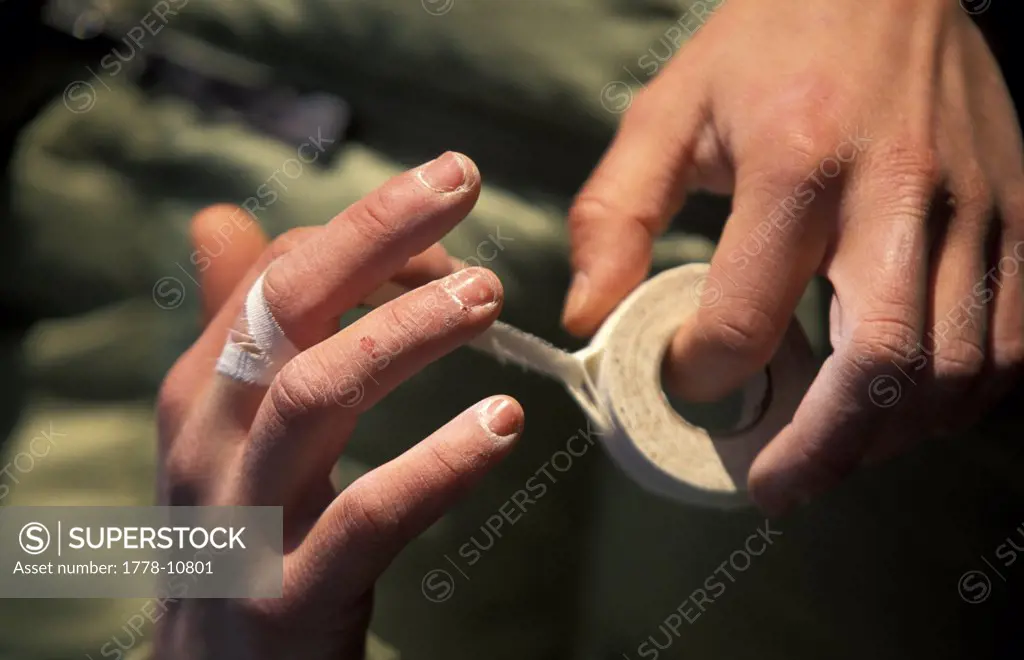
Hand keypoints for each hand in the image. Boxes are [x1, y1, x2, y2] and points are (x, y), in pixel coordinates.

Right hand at [156, 154, 523, 658]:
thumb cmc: (235, 532)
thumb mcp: (220, 428)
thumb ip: (231, 330)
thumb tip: (218, 222)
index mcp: (199, 391)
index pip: (274, 274)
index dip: (362, 237)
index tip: (442, 229)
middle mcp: (208, 440)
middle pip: (283, 308)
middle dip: (372, 234)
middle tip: (459, 180)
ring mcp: (245, 518)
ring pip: (316, 394)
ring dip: (405, 333)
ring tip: (487, 298)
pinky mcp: (293, 593)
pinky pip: (368, 514)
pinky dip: (437, 464)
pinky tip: (502, 426)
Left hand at [563, 0, 1023, 513]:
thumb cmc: (771, 44)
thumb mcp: (669, 111)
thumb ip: (615, 214)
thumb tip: (587, 313)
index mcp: (796, 161)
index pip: (746, 315)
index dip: (702, 370)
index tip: (682, 376)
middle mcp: (899, 190)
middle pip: (879, 363)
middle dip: (820, 449)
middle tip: (773, 485)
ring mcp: (975, 208)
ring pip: (953, 367)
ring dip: (888, 436)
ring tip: (829, 453)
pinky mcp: (1018, 214)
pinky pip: (1009, 339)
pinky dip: (956, 397)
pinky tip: (903, 407)